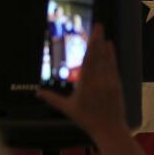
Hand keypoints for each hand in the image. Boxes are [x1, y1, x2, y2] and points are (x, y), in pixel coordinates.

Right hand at [36, 24, 127, 139]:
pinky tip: (110, 46)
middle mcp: (98, 81)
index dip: (89, 47)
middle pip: (97, 57)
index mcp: (85, 85)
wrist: (108, 128)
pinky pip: (113, 67)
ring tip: (102, 33)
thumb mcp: (67, 109)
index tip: (91, 35)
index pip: (87, 61)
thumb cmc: (86, 119)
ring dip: (104, 46)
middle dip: (97, 40)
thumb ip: (52, 98)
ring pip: (106, 60)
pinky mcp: (116, 84)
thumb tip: (37, 92)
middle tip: (98, 25)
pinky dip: (112, 56)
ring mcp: (109, 82)